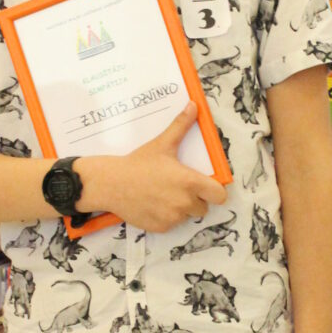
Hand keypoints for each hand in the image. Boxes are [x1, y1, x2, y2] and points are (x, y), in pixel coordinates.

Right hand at [89, 104, 226, 233]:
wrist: (111, 184)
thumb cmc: (138, 163)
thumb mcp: (162, 144)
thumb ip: (181, 126)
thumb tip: (194, 105)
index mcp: (190, 182)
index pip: (220, 195)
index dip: (214, 191)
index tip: (206, 187)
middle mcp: (185, 203)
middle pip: (203, 208)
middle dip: (195, 200)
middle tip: (177, 188)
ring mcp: (173, 217)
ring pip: (186, 216)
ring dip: (180, 209)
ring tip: (162, 195)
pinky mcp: (161, 227)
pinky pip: (171, 224)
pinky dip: (165, 218)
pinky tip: (153, 204)